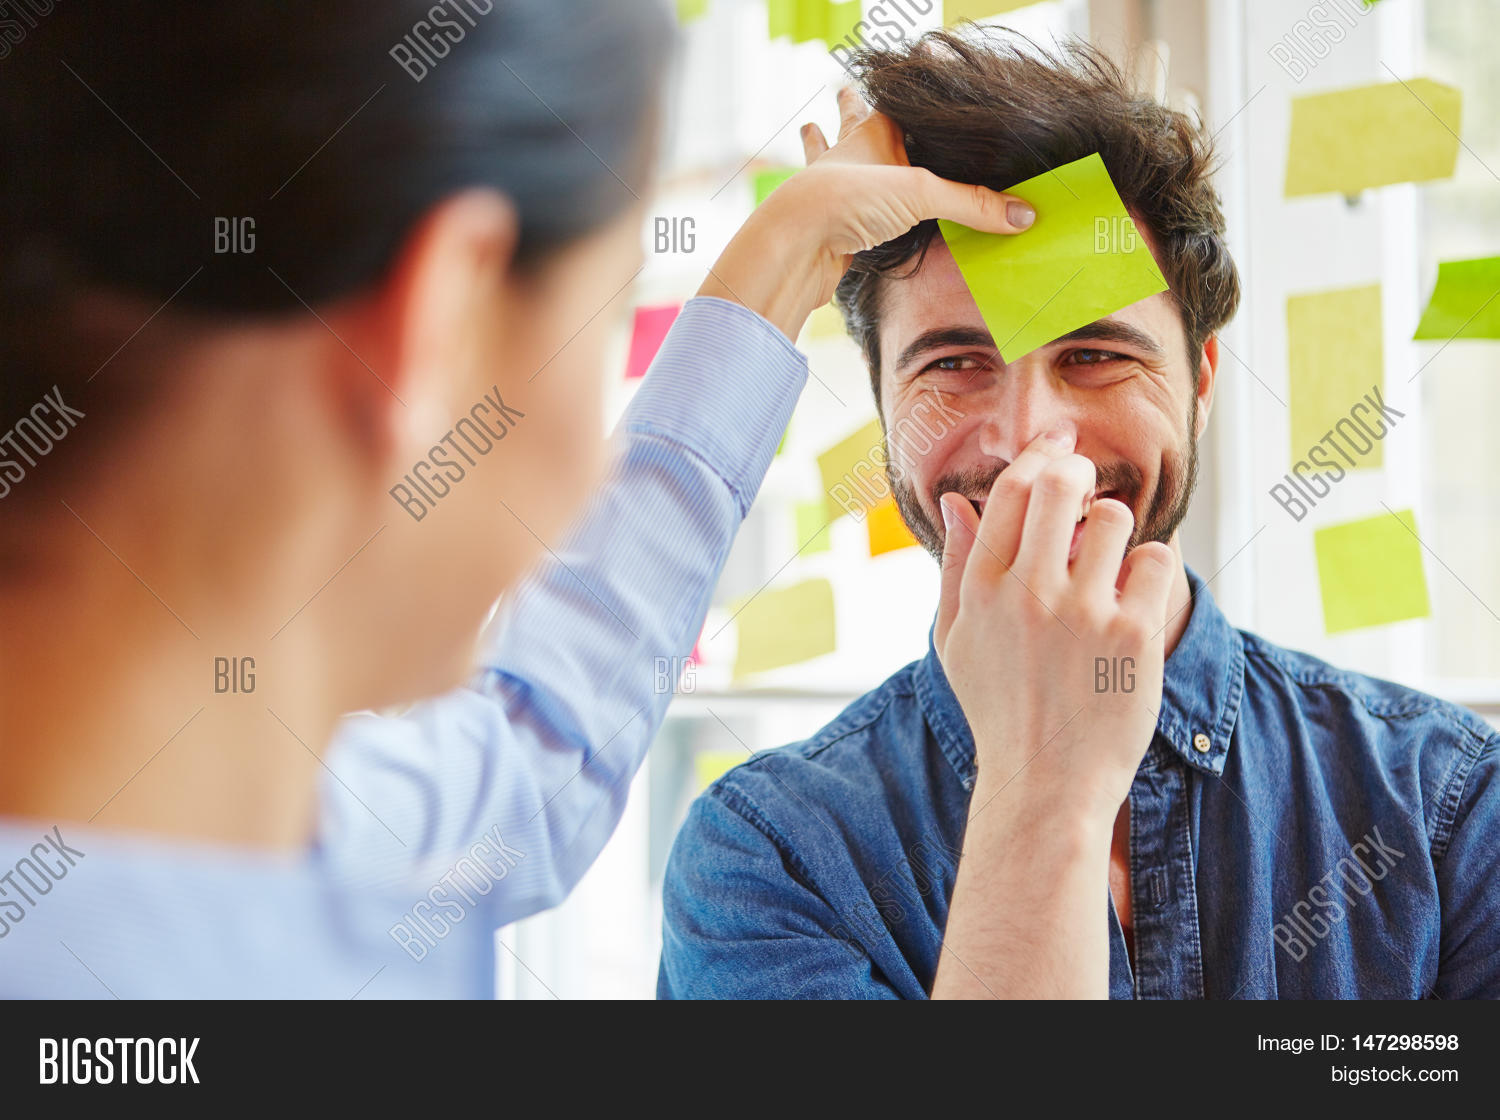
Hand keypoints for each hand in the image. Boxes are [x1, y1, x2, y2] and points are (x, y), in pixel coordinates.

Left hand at [697, 87, 1035, 339]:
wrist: (795, 243)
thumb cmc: (848, 199)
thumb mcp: (922, 194)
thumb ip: (973, 203)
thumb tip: (1024, 214)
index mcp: (872, 133)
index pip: (892, 103)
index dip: (903, 91)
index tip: (913, 69)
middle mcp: (849, 156)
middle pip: (850, 123)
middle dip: (849, 109)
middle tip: (842, 90)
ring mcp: (832, 189)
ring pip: (827, 160)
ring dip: (822, 147)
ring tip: (811, 131)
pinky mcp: (823, 226)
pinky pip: (831, 208)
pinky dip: (830, 203)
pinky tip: (828, 207)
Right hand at [933, 429, 1174, 826]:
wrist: (1046, 784)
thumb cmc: (1000, 710)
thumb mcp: (956, 640)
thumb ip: (954, 567)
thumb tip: (955, 500)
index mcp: (982, 590)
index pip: (1010, 492)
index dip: (1038, 457)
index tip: (1057, 445)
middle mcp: (1027, 594)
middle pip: (1060, 485)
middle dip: (1078, 472)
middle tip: (1087, 487)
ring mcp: (1081, 614)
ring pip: (1114, 518)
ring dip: (1115, 530)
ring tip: (1109, 563)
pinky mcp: (1131, 636)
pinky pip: (1156, 561)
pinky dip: (1149, 572)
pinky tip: (1133, 599)